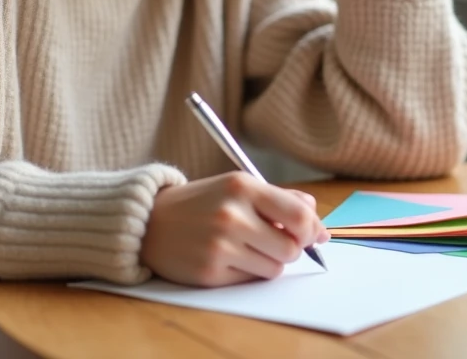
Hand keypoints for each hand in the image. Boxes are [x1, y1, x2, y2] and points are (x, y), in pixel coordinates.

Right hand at [140, 172, 329, 286]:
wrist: (150, 222)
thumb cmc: (201, 203)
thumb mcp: (237, 186)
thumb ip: (278, 198)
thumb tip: (316, 219)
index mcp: (242, 186)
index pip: (299, 215)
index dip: (312, 229)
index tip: (312, 234)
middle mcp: (231, 215)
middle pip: (291, 247)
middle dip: (290, 248)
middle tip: (274, 241)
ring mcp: (220, 245)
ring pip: (275, 267)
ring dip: (269, 261)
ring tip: (247, 247)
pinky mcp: (210, 272)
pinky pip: (251, 279)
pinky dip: (248, 272)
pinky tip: (229, 258)